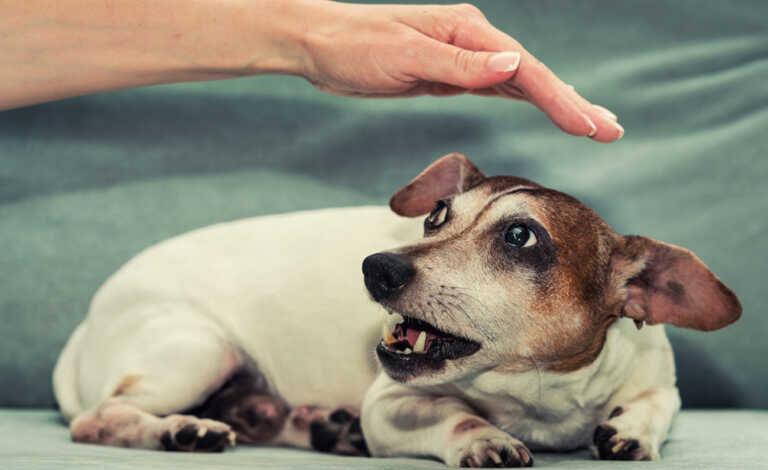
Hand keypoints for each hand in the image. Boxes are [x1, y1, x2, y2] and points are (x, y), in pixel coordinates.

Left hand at [300, 2, 622, 141]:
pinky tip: (544, 108)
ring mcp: (463, 56)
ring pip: (521, 82)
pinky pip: (498, 87)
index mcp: (467, 32)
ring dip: (556, 102)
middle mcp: (472, 41)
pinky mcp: (451, 71)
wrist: (320, 44)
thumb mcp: (406, 55)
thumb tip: (514, 65)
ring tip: (591, 123)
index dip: (561, 100)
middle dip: (572, 103)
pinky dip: (526, 99)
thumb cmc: (355, 48)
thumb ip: (460, 64)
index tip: (590, 126)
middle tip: (610, 130)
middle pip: (533, 75)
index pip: (525, 71)